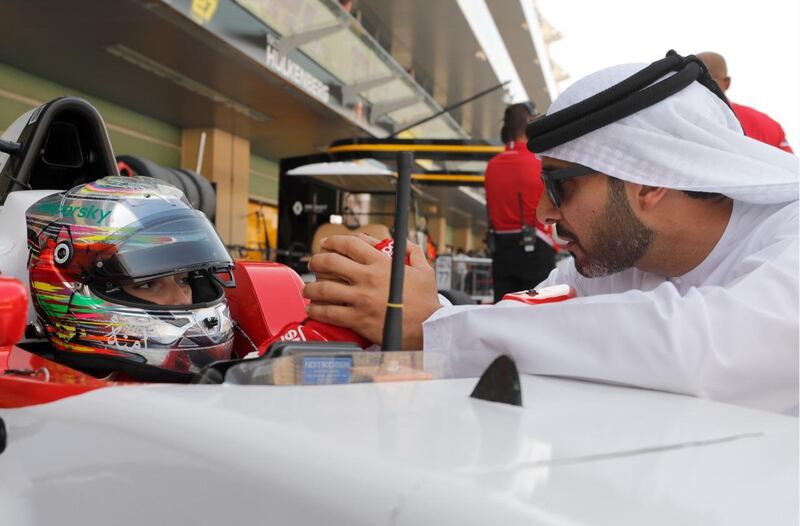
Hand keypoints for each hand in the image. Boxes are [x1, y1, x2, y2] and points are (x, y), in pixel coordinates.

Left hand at [303, 234, 440, 348]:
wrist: (428, 328)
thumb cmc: (426, 301)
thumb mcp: (424, 270)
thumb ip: (412, 252)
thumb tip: (401, 242)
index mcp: (382, 264)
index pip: (351, 244)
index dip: (334, 241)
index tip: (326, 244)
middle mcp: (368, 279)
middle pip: (331, 263)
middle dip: (317, 261)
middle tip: (313, 264)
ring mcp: (361, 300)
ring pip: (324, 289)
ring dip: (311, 287)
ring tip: (308, 289)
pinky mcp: (357, 319)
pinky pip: (329, 313)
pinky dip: (316, 309)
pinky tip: (313, 308)